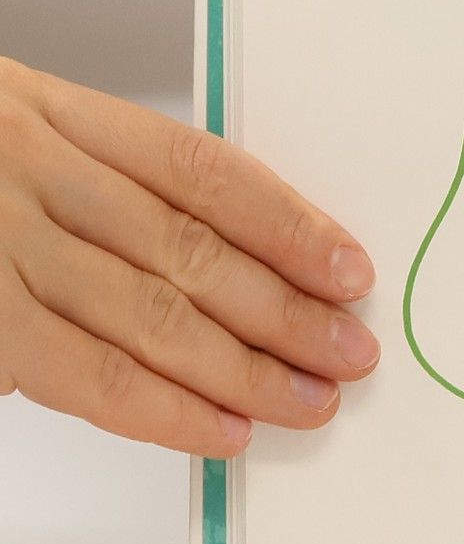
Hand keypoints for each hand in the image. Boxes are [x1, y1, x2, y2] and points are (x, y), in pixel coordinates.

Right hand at [0, 57, 379, 455]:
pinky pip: (80, 374)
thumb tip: (259, 260)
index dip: (288, 223)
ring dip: (241, 369)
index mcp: (59, 114)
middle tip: (352, 353)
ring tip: (309, 402)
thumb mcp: (29, 131)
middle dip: (284, 312)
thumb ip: (122, 185)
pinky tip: (221, 429)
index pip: (203, 170)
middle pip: (186, 249)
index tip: (351, 270)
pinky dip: (159, 410)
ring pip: (143, 315)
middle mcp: (27, 174)